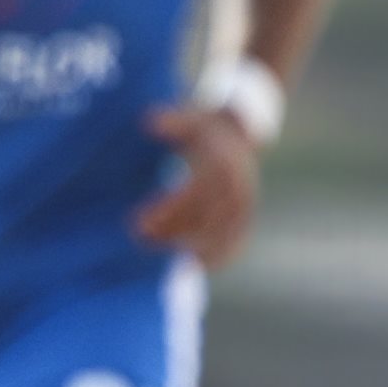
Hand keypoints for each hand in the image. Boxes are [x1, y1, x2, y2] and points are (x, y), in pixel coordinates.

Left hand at [131, 100, 264, 264]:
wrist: (241, 131)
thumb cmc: (206, 126)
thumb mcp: (191, 118)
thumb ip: (171, 122)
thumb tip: (149, 122)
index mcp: (222, 164)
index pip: (192, 193)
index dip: (167, 210)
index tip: (140, 222)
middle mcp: (237, 187)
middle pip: (203, 217)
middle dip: (172, 232)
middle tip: (141, 240)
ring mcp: (246, 204)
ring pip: (220, 234)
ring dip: (192, 248)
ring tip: (164, 260)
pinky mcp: (247, 216)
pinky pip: (236, 241)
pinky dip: (219, 256)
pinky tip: (195, 267)